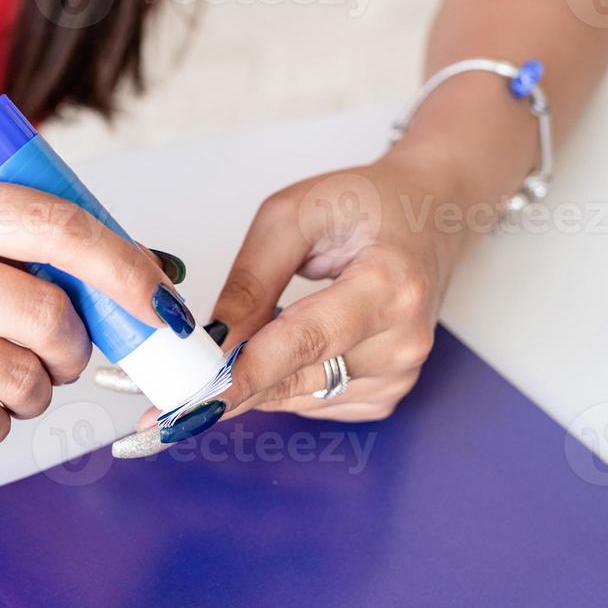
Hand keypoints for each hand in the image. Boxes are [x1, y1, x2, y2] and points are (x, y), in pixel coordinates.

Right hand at [0, 177, 188, 447]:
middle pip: (49, 314)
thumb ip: (9, 245)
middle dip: (73, 349)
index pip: (51, 225)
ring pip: (23, 377)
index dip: (122, 266)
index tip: (157, 299)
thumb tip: (141, 273)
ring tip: (0, 382)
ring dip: (33, 393)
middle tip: (56, 356)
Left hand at [147, 151, 463, 434]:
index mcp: (389, 284)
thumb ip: (251, 280)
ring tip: (259, 326)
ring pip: (299, 397)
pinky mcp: (389, 393)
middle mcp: (403, 339)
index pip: (306, 341)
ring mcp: (401, 373)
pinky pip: (315, 403)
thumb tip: (212, 341)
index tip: (196, 400)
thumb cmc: (366, 204)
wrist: (432, 215)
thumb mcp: (294, 215)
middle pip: (297, 377)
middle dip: (232, 379)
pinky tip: (291, 343)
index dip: (247, 373)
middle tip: (175, 385)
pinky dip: (288, 381)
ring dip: (262, 375)